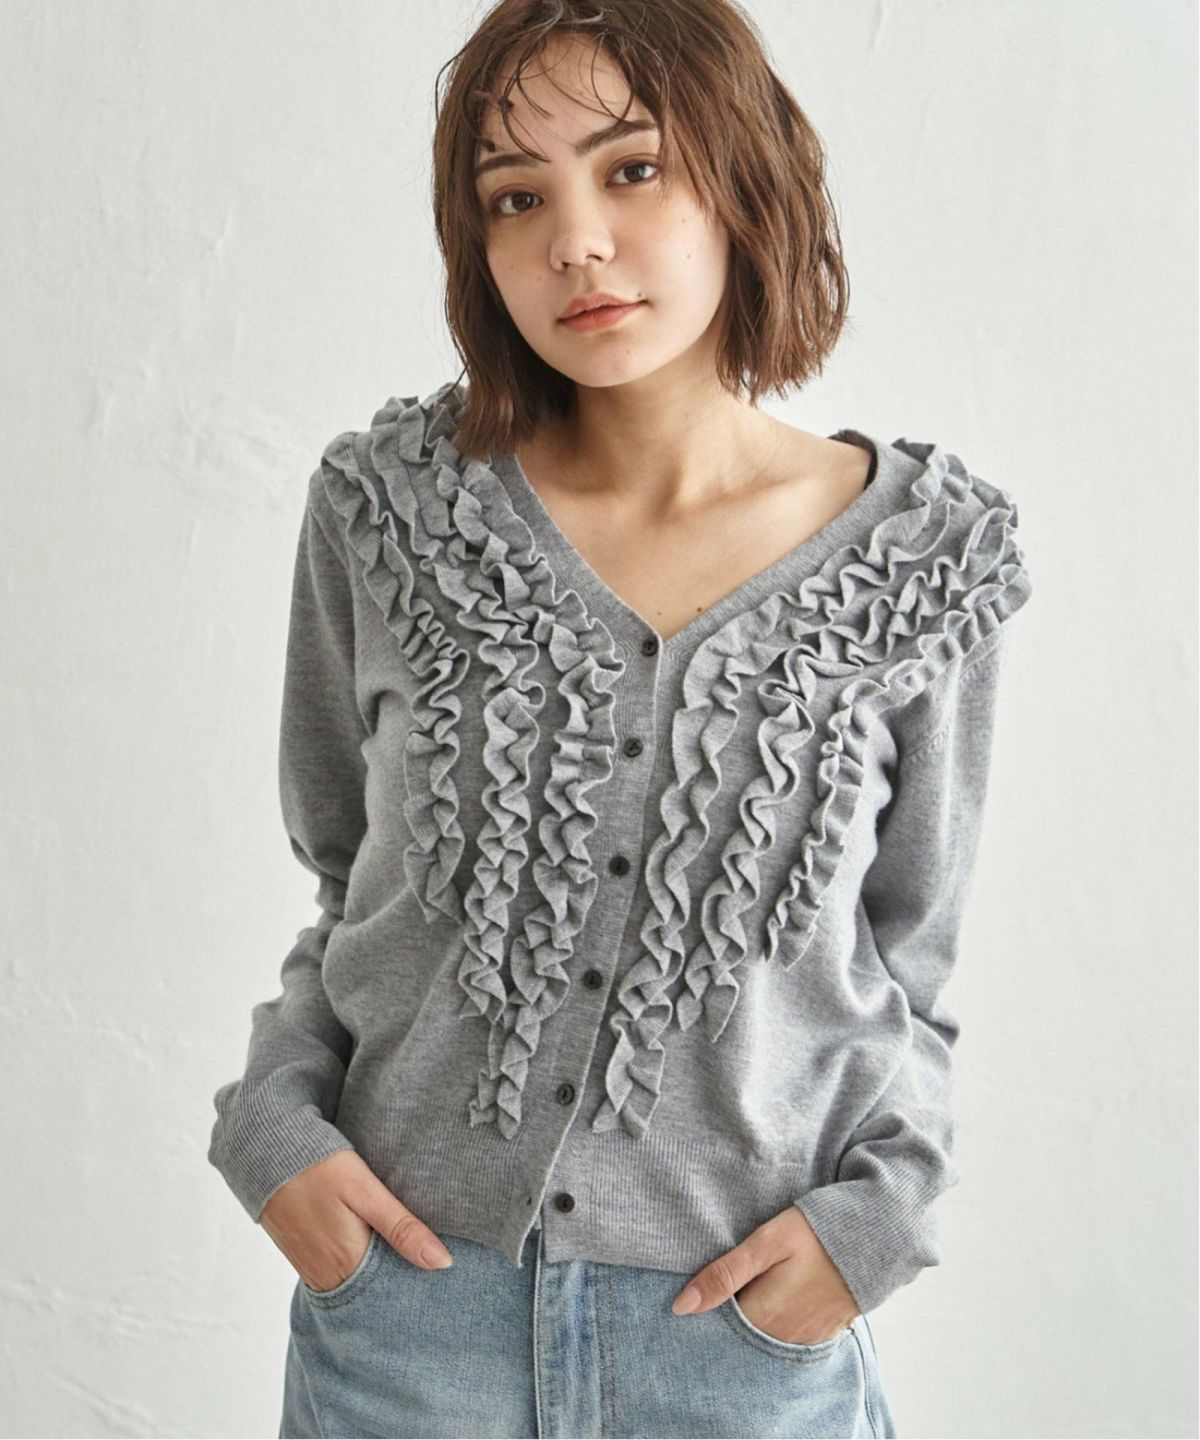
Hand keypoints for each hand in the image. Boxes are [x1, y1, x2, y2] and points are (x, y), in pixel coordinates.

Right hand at [260, 1150, 453, 1292]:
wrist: (265, 1152)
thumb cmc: (318, 1166)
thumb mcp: (366, 1191)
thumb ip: (403, 1228)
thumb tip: (444, 1263)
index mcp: (347, 1264)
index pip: (391, 1293)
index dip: (417, 1288)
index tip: (441, 1280)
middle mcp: (327, 1275)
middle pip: (373, 1290)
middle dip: (399, 1283)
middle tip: (430, 1272)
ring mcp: (310, 1268)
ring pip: (355, 1282)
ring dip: (378, 1273)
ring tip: (406, 1260)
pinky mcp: (301, 1255)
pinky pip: (336, 1272)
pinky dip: (356, 1266)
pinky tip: (373, 1249)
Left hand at [670, 1205, 859, 1344]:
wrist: (876, 1235)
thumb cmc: (817, 1232)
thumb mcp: (767, 1242)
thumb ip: (724, 1274)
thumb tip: (681, 1306)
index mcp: (764, 1315)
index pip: (717, 1327)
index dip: (705, 1310)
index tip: (696, 1292)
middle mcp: (783, 1337)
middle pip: (740, 1335)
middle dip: (727, 1315)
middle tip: (722, 1284)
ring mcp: (805, 1339)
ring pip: (763, 1337)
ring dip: (751, 1319)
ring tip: (750, 1287)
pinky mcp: (823, 1333)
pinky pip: (787, 1338)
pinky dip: (774, 1323)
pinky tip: (775, 1297)